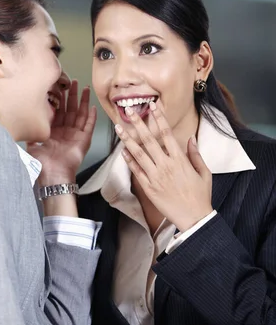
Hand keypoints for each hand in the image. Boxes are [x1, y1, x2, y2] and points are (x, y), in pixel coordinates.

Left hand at [27, 80, 96, 183]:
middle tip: (74, 82)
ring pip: (81, 114)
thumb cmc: (43, 163)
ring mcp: (76, 135)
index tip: (60, 88)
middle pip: (71, 109)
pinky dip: (92, 117)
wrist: (53, 174)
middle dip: (73, 95)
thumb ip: (29, 134)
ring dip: (84, 102)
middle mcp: (65, 131)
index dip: (60, 99)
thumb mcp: (31, 146)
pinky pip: (89, 126)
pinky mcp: (84, 140)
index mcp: (54, 131)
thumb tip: (22, 124)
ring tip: (86, 89)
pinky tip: (93, 107)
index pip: (59, 111)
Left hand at [116, 101, 212, 232]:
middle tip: (129, 110)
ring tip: (119, 127)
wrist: (194, 217)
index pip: (166, 134)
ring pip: (138, 154)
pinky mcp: (148, 188)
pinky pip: (136, 171)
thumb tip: (190, 139)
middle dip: (138, 123)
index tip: (152, 107)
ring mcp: (155, 176)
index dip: (158, 119)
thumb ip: (195, 154)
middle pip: (148, 140)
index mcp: (180, 159)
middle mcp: (165, 165)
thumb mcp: (204, 172)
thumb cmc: (200, 195)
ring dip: (127, 139)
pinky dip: (129, 160)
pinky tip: (122, 151)